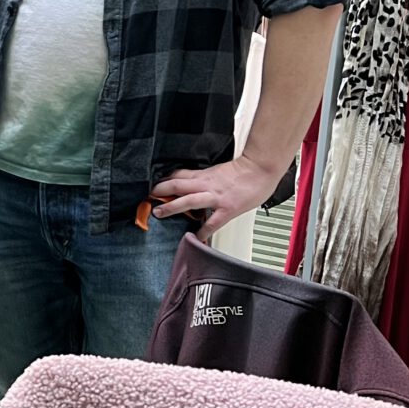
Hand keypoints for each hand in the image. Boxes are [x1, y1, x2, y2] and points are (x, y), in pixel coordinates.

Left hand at [150, 154, 280, 235]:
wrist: (261, 169)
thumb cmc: (244, 171)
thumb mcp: (219, 171)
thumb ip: (206, 179)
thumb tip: (194, 185)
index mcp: (204, 175)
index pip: (178, 175)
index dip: (163, 180)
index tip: (152, 187)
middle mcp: (206, 185)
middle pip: (177, 185)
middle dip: (160, 191)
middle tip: (147, 198)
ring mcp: (216, 197)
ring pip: (188, 200)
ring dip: (171, 206)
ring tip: (159, 213)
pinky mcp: (227, 209)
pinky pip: (212, 222)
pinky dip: (203, 231)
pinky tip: (195, 238)